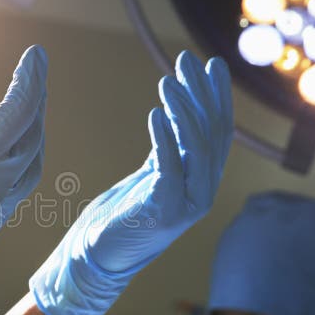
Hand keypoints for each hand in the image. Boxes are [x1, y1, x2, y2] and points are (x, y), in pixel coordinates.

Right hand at [0, 34, 47, 314]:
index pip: (21, 110)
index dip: (31, 78)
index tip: (36, 53)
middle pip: (32, 140)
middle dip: (35, 105)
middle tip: (33, 78)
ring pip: (28, 174)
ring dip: (30, 141)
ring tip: (25, 115)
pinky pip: (10, 198)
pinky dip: (14, 170)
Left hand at [29, 51, 231, 314]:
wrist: (96, 256)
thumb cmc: (122, 213)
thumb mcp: (152, 173)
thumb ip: (171, 148)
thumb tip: (178, 110)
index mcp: (201, 181)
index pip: (218, 132)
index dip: (216, 98)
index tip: (211, 64)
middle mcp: (202, 192)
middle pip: (211, 135)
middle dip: (201, 94)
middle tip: (187, 59)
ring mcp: (187, 205)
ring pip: (196, 150)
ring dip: (183, 112)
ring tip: (168, 82)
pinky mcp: (164, 214)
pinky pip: (170, 171)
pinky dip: (165, 141)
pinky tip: (155, 115)